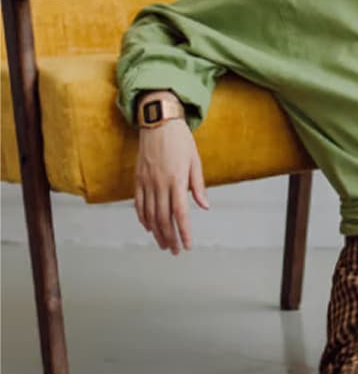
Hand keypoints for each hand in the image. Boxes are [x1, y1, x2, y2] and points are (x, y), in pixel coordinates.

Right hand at [134, 120, 209, 254]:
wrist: (159, 123)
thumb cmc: (181, 141)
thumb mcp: (195, 162)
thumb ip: (198, 186)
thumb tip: (204, 207)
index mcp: (177, 180)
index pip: (180, 214)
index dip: (184, 232)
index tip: (187, 246)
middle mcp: (160, 184)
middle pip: (163, 218)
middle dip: (170, 238)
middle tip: (175, 251)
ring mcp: (146, 182)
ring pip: (150, 214)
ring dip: (157, 232)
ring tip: (164, 244)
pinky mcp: (138, 179)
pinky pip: (138, 203)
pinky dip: (143, 218)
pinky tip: (149, 227)